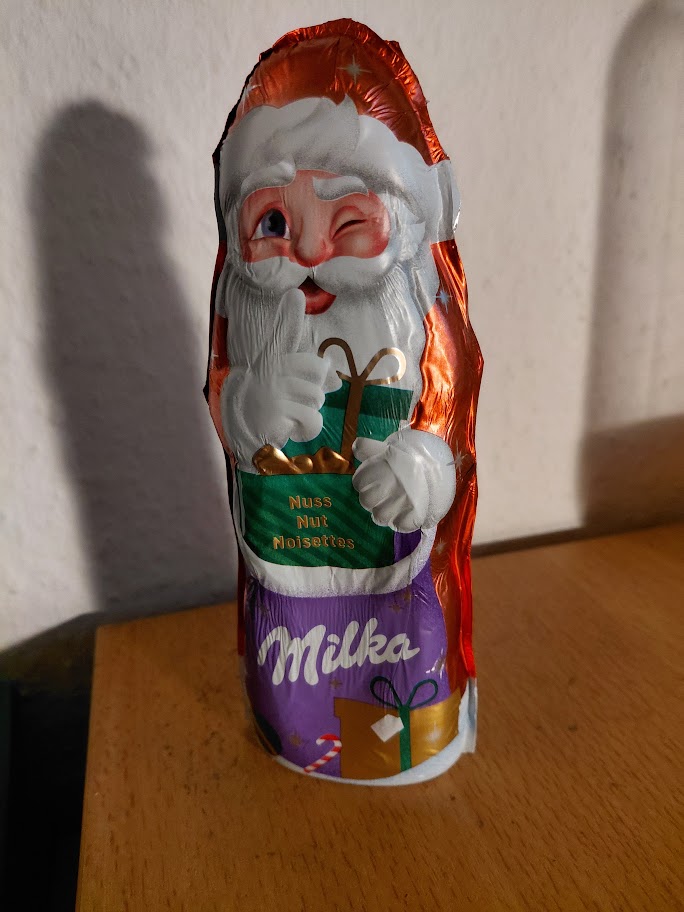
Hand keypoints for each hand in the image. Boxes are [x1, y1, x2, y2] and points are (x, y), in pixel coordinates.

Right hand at [220, 288, 338, 466]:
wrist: (249, 432)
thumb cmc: (273, 404)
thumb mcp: (289, 385)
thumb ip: (313, 377)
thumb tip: (335, 381)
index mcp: (275, 360)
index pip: (284, 333)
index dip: (289, 313)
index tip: (294, 293)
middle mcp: (272, 370)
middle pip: (317, 372)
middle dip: (316, 389)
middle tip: (299, 399)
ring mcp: (273, 390)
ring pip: (317, 397)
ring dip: (310, 410)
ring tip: (292, 413)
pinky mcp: (276, 411)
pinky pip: (313, 418)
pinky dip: (308, 426)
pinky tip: (294, 426)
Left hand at [352, 429, 455, 531]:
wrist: (446, 463)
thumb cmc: (415, 453)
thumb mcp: (392, 446)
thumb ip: (371, 447)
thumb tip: (356, 447)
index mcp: (383, 465)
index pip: (358, 482)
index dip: (363, 482)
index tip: (372, 481)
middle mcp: (391, 483)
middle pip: (365, 502)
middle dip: (371, 499)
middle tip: (382, 495)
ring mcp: (404, 501)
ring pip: (379, 517)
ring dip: (384, 513)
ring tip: (393, 506)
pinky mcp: (417, 515)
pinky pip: (400, 526)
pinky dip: (401, 522)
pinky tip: (405, 513)